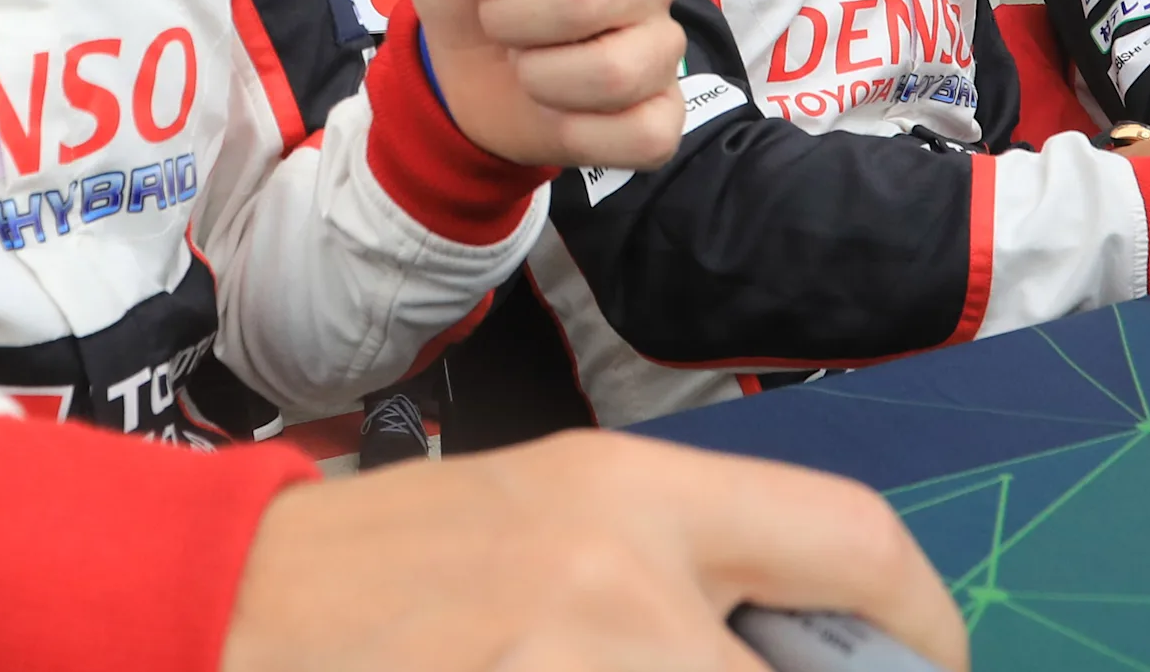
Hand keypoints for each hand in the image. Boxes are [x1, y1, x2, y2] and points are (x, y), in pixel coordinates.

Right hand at [224, 430, 967, 671]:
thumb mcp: (551, 523)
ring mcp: (563, 658)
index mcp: (632, 494)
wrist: (226, 603)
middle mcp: (617, 576)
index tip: (922, 666)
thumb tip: (803, 652)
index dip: (921, 627)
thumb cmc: (388, 573)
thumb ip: (681, 573)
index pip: (853, 540)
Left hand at [403, 0, 686, 169]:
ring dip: (542, 75)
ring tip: (529, 62)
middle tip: (500, 19)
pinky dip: (579, 128)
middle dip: (514, 16)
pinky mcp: (657, 120)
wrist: (453, 70)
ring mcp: (662, 52)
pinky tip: (559, 109)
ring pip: (618, 69)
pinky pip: (641, 133)